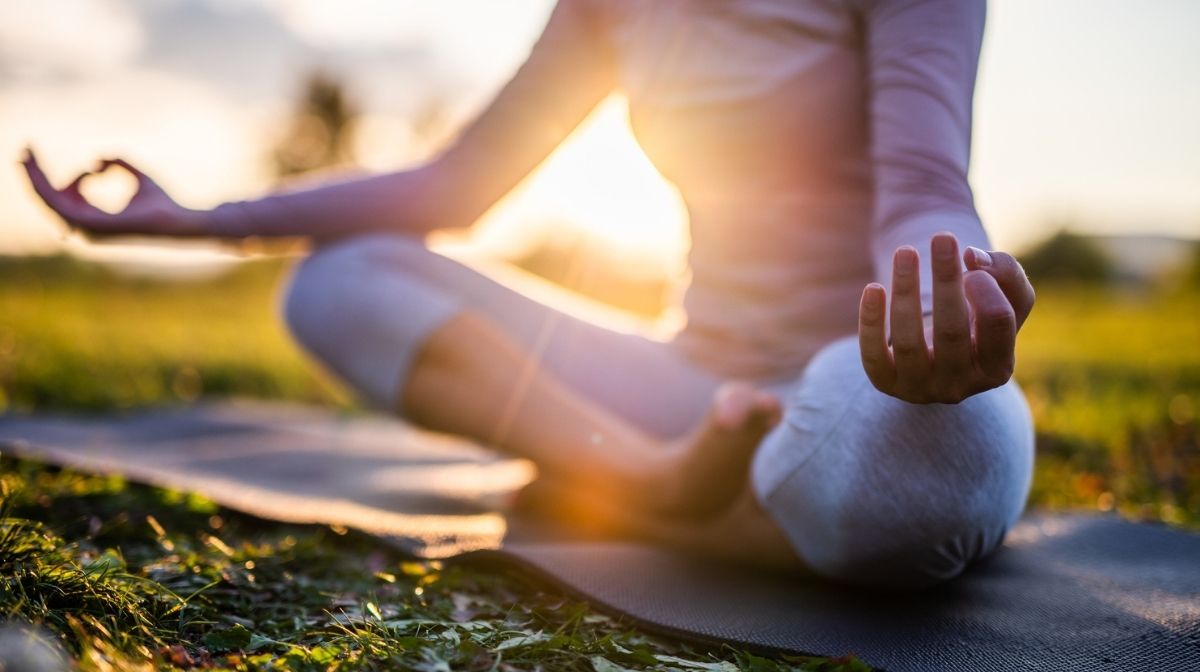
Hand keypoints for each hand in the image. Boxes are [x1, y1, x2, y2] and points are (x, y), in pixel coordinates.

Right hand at [20, 147, 202, 238]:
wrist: (177, 218)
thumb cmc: (161, 202)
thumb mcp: (137, 174)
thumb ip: (117, 162)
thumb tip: (96, 159)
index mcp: (94, 219)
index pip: (65, 196)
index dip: (55, 175)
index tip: (45, 154)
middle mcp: (86, 226)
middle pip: (50, 199)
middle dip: (33, 176)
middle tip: (24, 151)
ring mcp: (87, 228)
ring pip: (49, 201)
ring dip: (35, 177)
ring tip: (26, 155)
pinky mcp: (89, 224)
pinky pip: (58, 204)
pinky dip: (44, 186)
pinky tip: (36, 167)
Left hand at [858, 232, 1034, 403]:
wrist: (940, 356)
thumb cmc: (977, 321)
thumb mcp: (1005, 297)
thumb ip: (1005, 272)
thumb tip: (972, 256)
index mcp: (997, 369)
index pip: (997, 324)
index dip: (986, 288)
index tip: (971, 262)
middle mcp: (959, 386)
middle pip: (952, 331)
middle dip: (945, 280)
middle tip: (942, 238)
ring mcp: (920, 388)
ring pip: (909, 342)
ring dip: (905, 292)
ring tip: (905, 252)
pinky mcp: (886, 383)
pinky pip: (873, 355)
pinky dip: (871, 322)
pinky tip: (874, 288)